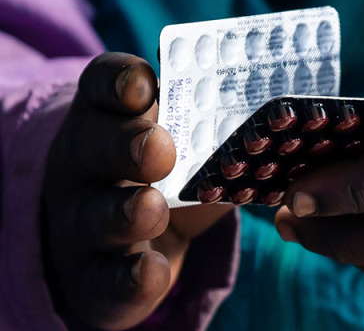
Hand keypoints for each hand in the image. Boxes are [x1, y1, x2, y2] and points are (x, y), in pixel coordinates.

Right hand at [43, 52, 232, 329]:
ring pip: (95, 215)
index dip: (120, 82)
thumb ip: (219, 132)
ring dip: (125, 212)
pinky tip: (151, 269)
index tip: (146, 85)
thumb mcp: (190, 148)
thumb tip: (279, 115)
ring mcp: (84, 224)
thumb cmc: (169, 179)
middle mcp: (87, 166)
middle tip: (160, 148)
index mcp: (110, 120)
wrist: (128, 248)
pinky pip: (105, 279)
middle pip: (93, 147)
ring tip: (152, 208)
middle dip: (124, 145)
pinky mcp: (95, 278)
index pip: (104, 88)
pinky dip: (129, 277)